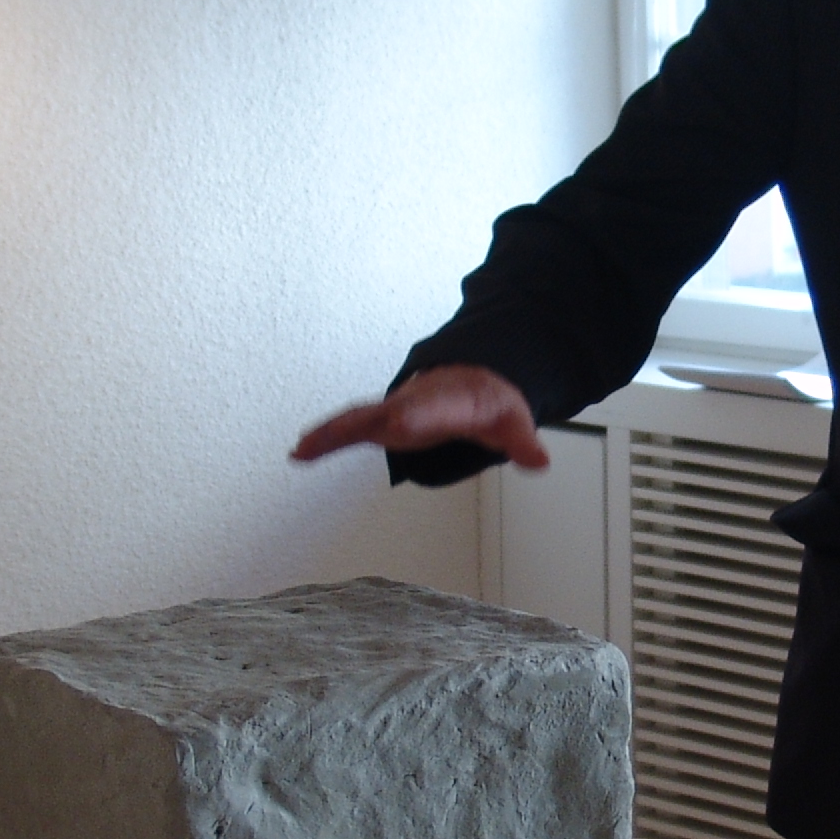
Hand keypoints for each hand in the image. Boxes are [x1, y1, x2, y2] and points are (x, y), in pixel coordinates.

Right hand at [292, 365, 549, 470]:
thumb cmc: (490, 402)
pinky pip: (349, 429)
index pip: (428, 409)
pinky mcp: (381, 422)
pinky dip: (325, 439)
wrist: (474, 378)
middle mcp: (412, 402)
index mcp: (446, 400)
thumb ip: (522, 441)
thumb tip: (539, 460)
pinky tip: (299, 453)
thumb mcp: (513, 421)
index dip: (414, 416)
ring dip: (328, 433)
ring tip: (299, 450)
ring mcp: (393, 410)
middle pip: (379, 412)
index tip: (396, 426)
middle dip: (353, 424)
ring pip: (356, 419)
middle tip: (324, 438)